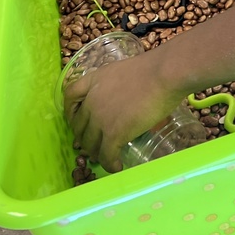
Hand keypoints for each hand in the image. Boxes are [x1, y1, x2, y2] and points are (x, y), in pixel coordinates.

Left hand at [64, 50, 183, 172]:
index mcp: (94, 80)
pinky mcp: (114, 133)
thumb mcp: (123, 71)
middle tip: (97, 142)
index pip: (70, 96)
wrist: (164, 74)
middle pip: (79, 126)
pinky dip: (110, 164)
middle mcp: (92, 101)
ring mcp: (101, 118)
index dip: (71, 110)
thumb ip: (115, 85)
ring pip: (90, 144)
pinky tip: (117, 166)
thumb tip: (124, 97)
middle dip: (86, 137)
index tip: (78, 118)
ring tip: (108, 156)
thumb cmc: (153, 69)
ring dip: (97, 153)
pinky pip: (106, 155)